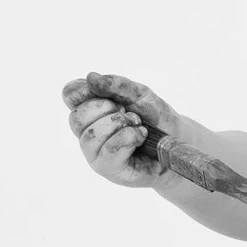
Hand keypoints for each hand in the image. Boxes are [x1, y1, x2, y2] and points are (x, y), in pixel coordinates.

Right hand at [60, 72, 181, 188]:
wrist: (176, 141)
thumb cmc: (155, 118)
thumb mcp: (140, 94)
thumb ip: (116, 85)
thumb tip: (91, 78)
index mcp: (91, 110)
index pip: (70, 95)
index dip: (83, 91)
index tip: (108, 94)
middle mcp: (88, 132)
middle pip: (76, 117)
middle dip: (105, 109)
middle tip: (126, 111)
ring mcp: (96, 153)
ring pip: (90, 136)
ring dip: (118, 125)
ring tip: (137, 125)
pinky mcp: (108, 169)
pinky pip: (107, 152)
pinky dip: (128, 138)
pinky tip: (140, 137)